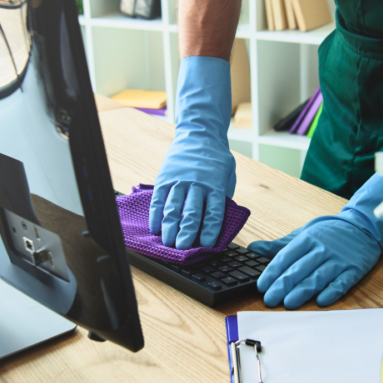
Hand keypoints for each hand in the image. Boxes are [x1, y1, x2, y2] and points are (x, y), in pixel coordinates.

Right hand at [149, 57, 235, 248]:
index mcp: (215, 185)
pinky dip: (156, 215)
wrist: (199, 133)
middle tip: (182, 248)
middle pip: (191, 212)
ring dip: (169, 227)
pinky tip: (155, 228)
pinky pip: (159, 199)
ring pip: (173, 207)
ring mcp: (179, 181)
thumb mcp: (228, 174)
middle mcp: (197, 184)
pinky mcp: (165, 178)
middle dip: (186, 232)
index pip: (214, 212)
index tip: (206, 245)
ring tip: (167, 242)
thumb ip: (223, 195)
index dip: (210, 230)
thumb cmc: (216, 158)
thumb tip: (219, 219)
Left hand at [249, 174, 382, 308]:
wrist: (363, 227)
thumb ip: (278, 245)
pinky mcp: (354, 270)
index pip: (286, 257)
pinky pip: (342, 282)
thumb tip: (253, 248)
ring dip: (302, 291)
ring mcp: (338, 260)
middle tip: (269, 300)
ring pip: (317, 277)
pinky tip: (321, 301)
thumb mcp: (302, 234)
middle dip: (282, 285)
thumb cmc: (328, 233)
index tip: (261, 286)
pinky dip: (332, 292)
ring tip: (288, 303)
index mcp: (307, 239)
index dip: (272, 272)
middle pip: (299, 269)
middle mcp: (322, 249)